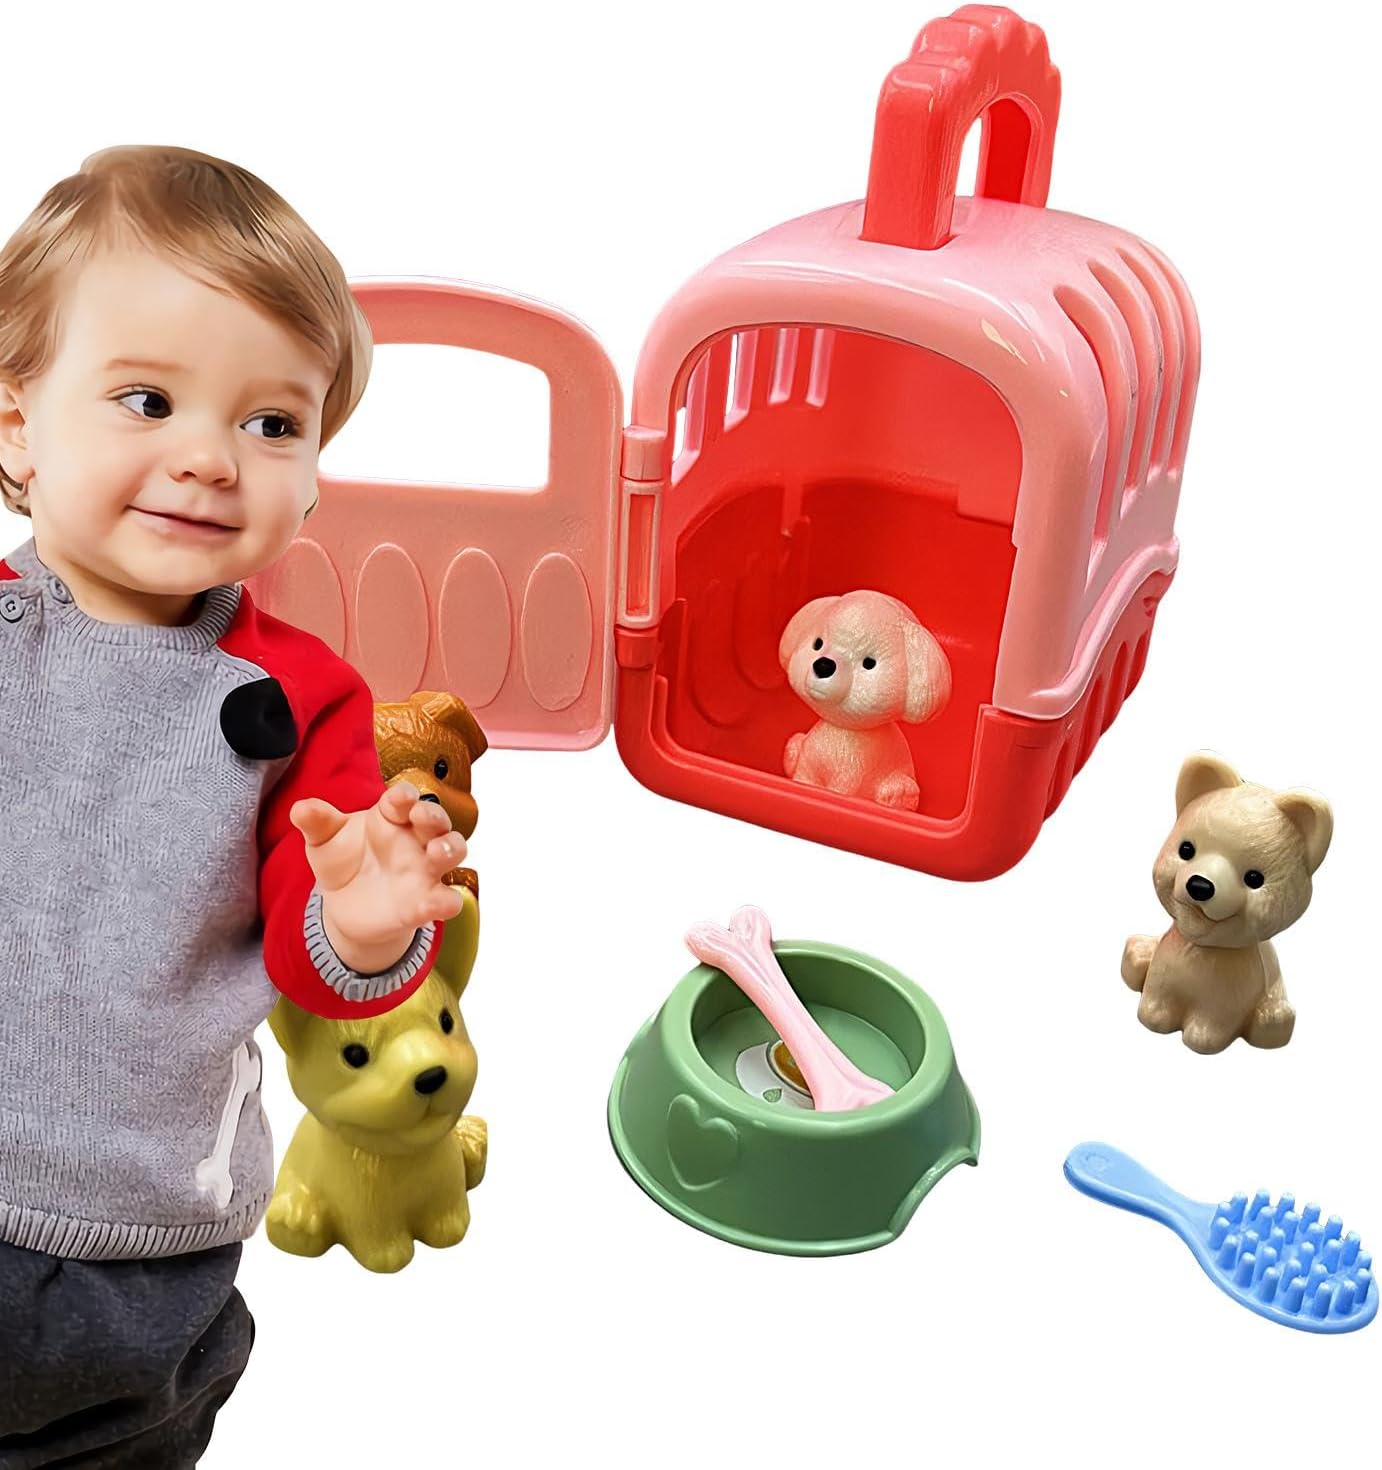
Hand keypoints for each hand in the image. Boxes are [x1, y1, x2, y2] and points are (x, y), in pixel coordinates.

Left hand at [291, 782, 467, 973]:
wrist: (345, 905)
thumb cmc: (342, 861)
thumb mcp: (324, 840)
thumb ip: (316, 823)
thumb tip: (299, 808)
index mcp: (391, 816)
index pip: (403, 799)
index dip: (404, 796)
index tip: (399, 798)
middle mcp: (415, 839)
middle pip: (437, 819)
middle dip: (435, 814)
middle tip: (422, 816)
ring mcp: (424, 870)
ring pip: (454, 851)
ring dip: (451, 848)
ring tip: (437, 851)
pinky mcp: (426, 902)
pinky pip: (447, 900)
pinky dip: (446, 901)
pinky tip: (438, 904)